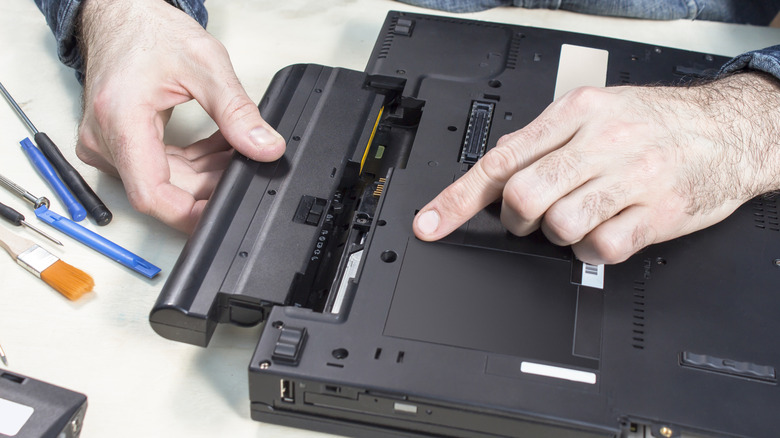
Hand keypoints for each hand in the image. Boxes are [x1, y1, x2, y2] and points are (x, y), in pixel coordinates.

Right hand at [76, 0, 284, 232]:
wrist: (121, 13)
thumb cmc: (151, 30)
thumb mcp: (206, 66)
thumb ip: (238, 113)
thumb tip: (266, 148)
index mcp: (119, 119)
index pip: (152, 194)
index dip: (190, 214)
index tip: (223, 214)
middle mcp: (105, 139)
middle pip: (164, 190)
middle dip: (210, 186)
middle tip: (246, 166)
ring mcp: (108, 144)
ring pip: (165, 182)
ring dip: (205, 173)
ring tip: (237, 150)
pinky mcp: (117, 144)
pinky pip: (160, 167)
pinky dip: (193, 163)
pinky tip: (218, 147)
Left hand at [413, 72, 779, 263]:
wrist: (728, 129)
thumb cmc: (654, 122)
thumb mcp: (595, 110)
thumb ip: (543, 139)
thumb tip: (496, 169)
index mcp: (575, 113)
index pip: (500, 160)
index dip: (456, 199)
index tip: (430, 224)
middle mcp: (600, 142)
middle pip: (523, 197)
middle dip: (517, 219)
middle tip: (533, 217)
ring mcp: (630, 179)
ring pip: (559, 226)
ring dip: (558, 234)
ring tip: (578, 218)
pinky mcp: (656, 214)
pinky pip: (600, 249)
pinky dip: (592, 250)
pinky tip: (604, 232)